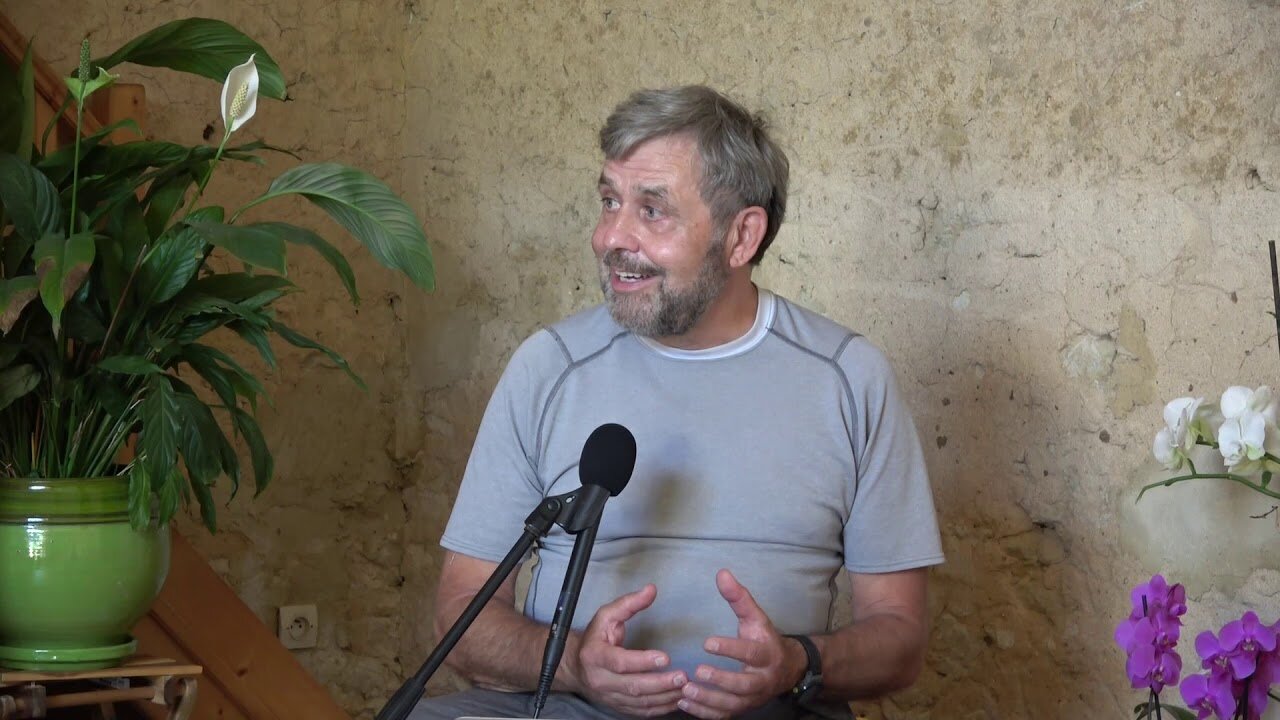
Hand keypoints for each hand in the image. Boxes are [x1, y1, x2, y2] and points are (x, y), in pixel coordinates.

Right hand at [572, 584, 687, 716]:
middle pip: (632, 686)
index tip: (665, 657)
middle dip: (660, 683)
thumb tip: (651, 590)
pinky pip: (640, 712)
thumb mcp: (606, 615)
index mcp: (595, 655)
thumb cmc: (595, 638)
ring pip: (639, 702)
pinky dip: (660, 709)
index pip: (620, 662)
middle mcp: (600, 679)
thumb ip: (629, 603)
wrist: (575, 666)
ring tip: (685, 688)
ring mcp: (609, 696)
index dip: (642, 661)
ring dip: (664, 697)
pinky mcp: (617, 706)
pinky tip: (676, 700)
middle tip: (682, 677)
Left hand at [677, 569, 805, 718]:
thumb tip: (721, 573)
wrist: (787, 670)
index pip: (750, 652)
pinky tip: (684, 704)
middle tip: (696, 671)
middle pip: (744, 684)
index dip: (730, 648)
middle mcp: (762, 679)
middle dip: (721, 680)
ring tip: (685, 690)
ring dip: (709, 700)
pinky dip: (704, 713)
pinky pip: (724, 716)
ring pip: (733, 704)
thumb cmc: (765, 640)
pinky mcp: (743, 709)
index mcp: (766, 654)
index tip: (707, 643)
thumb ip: (738, 597)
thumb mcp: (755, 617)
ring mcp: (753, 698)